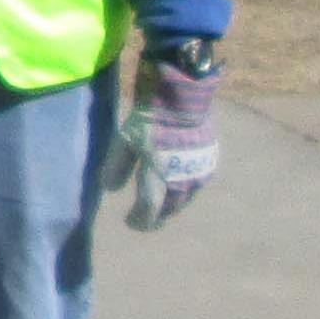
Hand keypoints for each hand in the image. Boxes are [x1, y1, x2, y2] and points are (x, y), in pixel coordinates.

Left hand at [122, 47, 218, 229]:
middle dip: (158, 216)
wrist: (184, 96)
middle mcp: (182, 180)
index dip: (140, 220)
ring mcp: (199, 171)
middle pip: (169, 208)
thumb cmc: (152, 118)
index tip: (130, 222)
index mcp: (159, 176)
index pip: (149, 209)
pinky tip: (179, 185)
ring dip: (173, 205)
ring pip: (185, 198)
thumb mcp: (126, 139)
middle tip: (149, 219)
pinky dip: (185, 190)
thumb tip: (110, 189)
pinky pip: (197, 184)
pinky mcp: (209, 161)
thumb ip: (118, 165)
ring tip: (163, 206)